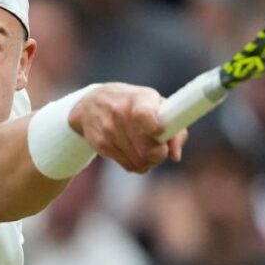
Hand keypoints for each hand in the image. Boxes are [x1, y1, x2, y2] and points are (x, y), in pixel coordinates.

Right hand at [68, 83, 186, 172]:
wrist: (90, 104)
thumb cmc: (132, 103)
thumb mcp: (155, 103)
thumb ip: (174, 126)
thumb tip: (175, 155)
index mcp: (138, 99)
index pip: (146, 116)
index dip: (157, 129)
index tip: (161, 131)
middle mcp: (121, 114)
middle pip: (148, 150)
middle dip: (160, 153)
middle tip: (161, 147)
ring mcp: (109, 131)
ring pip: (140, 162)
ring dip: (149, 160)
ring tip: (147, 148)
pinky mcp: (101, 145)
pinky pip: (128, 166)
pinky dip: (136, 163)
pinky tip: (134, 151)